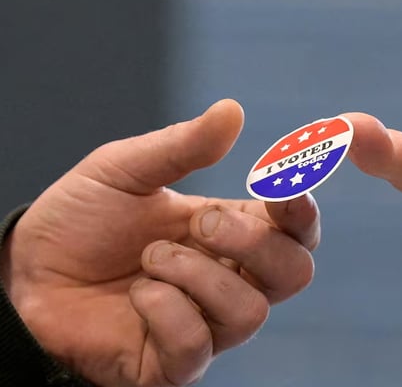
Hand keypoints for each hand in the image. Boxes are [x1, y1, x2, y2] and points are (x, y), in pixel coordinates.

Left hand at [0, 100, 317, 385]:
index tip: (281, 184)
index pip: (296, 232)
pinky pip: (197, 344)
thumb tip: (231, 110)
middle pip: (293, 273)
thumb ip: (181, 146)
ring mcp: (206, 324)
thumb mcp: (125, 171)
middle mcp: (230, 281)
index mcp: (232, 232)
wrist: (24, 274)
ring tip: (149, 259)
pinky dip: (166, 311)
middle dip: (252, 242)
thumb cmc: (82, 221)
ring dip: (196, 275)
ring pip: (249, 312)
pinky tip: (137, 295)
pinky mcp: (174, 362)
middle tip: (200, 221)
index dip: (302, 210)